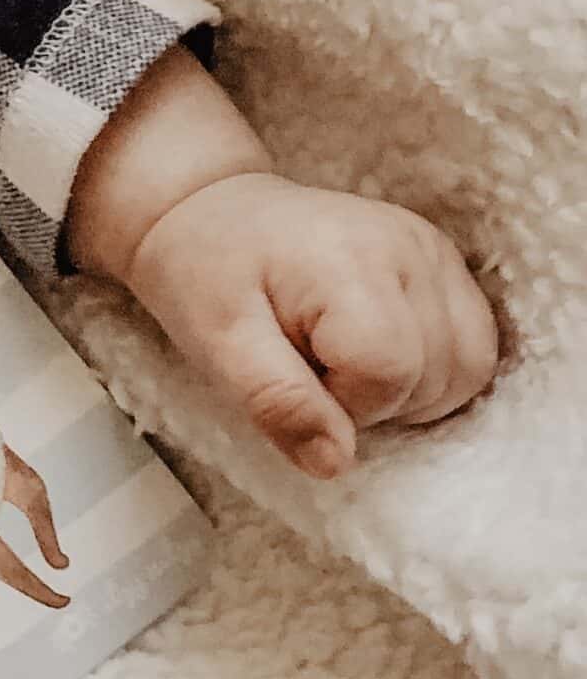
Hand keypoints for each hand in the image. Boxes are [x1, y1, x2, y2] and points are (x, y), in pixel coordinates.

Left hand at [122, 171, 502, 479]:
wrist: (211, 214)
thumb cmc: (205, 275)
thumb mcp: (217, 343)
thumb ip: (278, 402)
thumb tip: (335, 464)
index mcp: (350, 261)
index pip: (388, 372)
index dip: (345, 401)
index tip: (294, 374)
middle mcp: (410, 247)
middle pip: (436, 377)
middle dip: (374, 398)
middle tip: (309, 362)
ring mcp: (436, 252)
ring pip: (467, 369)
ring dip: (408, 390)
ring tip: (338, 355)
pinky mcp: (445, 262)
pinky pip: (473, 347)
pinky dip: (430, 370)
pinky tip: (373, 350)